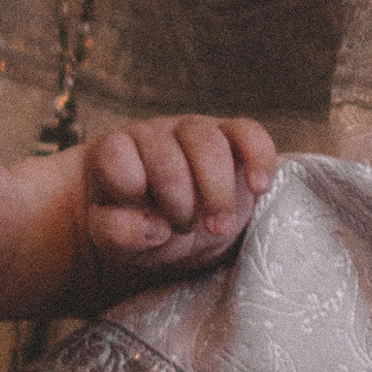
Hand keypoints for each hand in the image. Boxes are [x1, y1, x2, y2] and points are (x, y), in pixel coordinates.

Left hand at [83, 116, 276, 276]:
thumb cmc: (137, 228)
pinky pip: (247, 132)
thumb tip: (155, 227)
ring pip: (205, 140)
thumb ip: (116, 232)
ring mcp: (190, 131)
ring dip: (216, 189)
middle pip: (164, 152)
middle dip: (177, 199)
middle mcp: (150, 135)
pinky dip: (257, 157)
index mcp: (112, 155)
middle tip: (183, 230)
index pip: (114, 153)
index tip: (143, 217)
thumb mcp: (115, 241)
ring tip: (218, 226)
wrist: (171, 225)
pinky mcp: (230, 137)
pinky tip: (258, 188)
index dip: (128, 185)